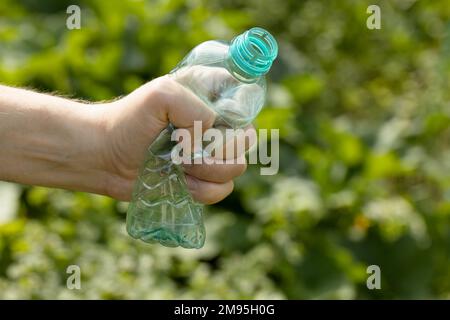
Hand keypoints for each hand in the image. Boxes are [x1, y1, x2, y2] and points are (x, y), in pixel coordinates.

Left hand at [97, 75, 255, 201]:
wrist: (106, 157)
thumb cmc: (129, 120)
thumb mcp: (160, 96)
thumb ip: (194, 108)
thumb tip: (208, 140)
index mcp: (210, 95)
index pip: (247, 98)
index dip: (236, 113)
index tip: (211, 121)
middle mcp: (216, 123)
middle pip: (248, 138)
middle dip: (219, 148)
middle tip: (186, 148)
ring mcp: (212, 153)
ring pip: (237, 166)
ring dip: (206, 170)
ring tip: (178, 165)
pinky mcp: (204, 180)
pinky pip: (223, 189)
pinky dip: (202, 190)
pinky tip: (181, 181)